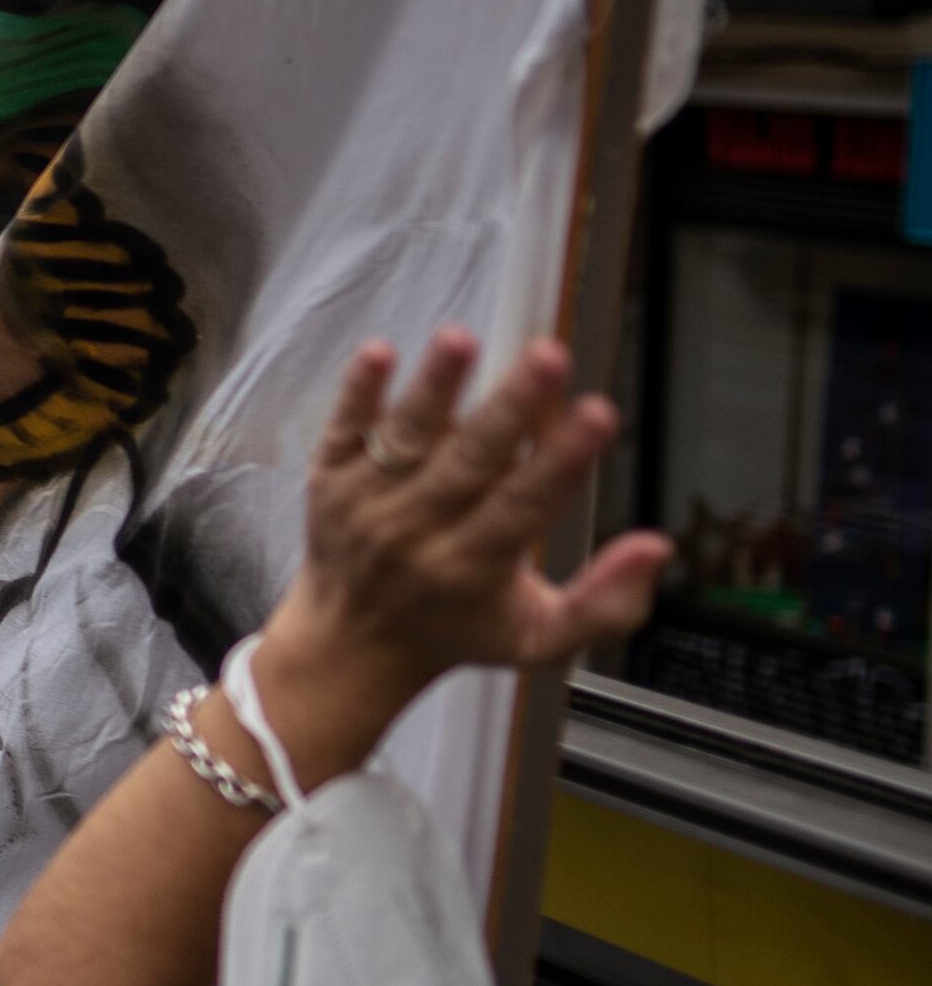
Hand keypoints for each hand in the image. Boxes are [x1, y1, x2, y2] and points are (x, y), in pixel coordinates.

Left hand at [252, 331, 670, 780]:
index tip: (599, 414)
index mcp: (472, 567)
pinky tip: (378, 351)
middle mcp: (416, 531)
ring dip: (435, 386)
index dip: (562, 459)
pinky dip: (358, 391)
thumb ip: (604, 603)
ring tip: (462, 339)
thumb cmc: (458, 631)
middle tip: (549, 354)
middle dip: (512, 407)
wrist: (351, 647)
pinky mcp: (328, 478)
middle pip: (470, 460)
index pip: (524, 505)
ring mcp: (367, 501)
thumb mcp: (540, 640)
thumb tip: (657, 547)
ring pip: (406, 437)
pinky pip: (344, 428)